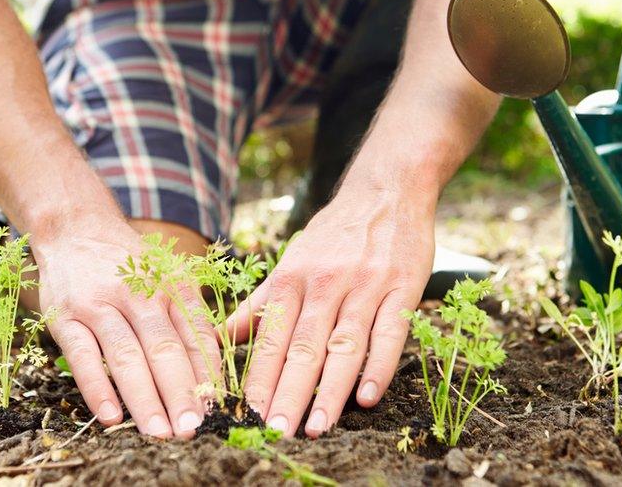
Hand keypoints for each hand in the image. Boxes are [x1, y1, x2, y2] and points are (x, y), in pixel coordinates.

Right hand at [34, 218, 219, 438]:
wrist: (76, 228)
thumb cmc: (130, 264)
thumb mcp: (167, 277)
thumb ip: (188, 318)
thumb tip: (213, 373)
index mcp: (171, 285)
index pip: (196, 335)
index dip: (208, 374)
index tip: (218, 409)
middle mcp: (139, 294)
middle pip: (164, 349)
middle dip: (181, 393)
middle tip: (193, 428)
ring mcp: (100, 305)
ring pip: (126, 356)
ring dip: (144, 398)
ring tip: (159, 432)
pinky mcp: (65, 316)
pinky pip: (82, 356)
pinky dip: (97, 387)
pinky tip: (111, 416)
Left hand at [227, 184, 434, 437]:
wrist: (386, 190)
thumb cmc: (334, 233)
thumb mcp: (291, 261)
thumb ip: (260, 303)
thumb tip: (219, 336)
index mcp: (292, 278)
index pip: (271, 338)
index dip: (260, 378)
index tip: (247, 415)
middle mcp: (325, 283)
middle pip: (303, 346)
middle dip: (288, 393)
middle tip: (276, 431)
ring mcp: (365, 286)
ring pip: (344, 344)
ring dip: (330, 389)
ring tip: (317, 426)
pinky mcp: (402, 287)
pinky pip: (390, 332)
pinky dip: (379, 365)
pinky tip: (367, 396)